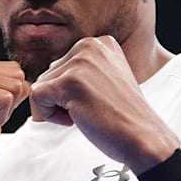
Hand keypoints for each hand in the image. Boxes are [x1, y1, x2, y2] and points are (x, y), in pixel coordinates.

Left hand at [29, 36, 180, 174]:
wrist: (142, 137)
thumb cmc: (124, 115)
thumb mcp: (107, 78)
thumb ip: (83, 68)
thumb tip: (49, 70)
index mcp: (101, 43)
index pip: (63, 65)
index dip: (72, 90)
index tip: (97, 100)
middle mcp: (90, 45)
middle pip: (50, 73)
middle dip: (62, 98)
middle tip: (92, 109)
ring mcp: (79, 62)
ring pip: (42, 85)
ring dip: (57, 107)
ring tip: (86, 113)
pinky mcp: (69, 82)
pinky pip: (37, 97)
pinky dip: (49, 115)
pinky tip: (76, 119)